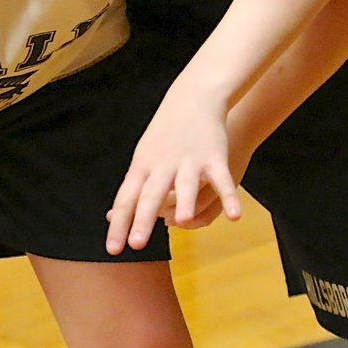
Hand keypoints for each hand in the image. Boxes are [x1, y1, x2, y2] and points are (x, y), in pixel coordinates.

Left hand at [105, 81, 241, 254]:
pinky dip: (229, 197)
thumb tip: (112, 216)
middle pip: (150, 194)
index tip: (112, 249)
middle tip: (136, 244)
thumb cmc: (164, 135)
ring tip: (182, 220)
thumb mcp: (143, 158)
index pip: (126, 198)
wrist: (193, 98)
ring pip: (185, 184)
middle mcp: (162, 164)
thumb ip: (132, 189)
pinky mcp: (213, 156)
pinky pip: (221, 180)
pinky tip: (235, 217)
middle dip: (143, 220)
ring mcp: (188, 160)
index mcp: (142, 166)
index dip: (119, 223)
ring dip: (184, 201)